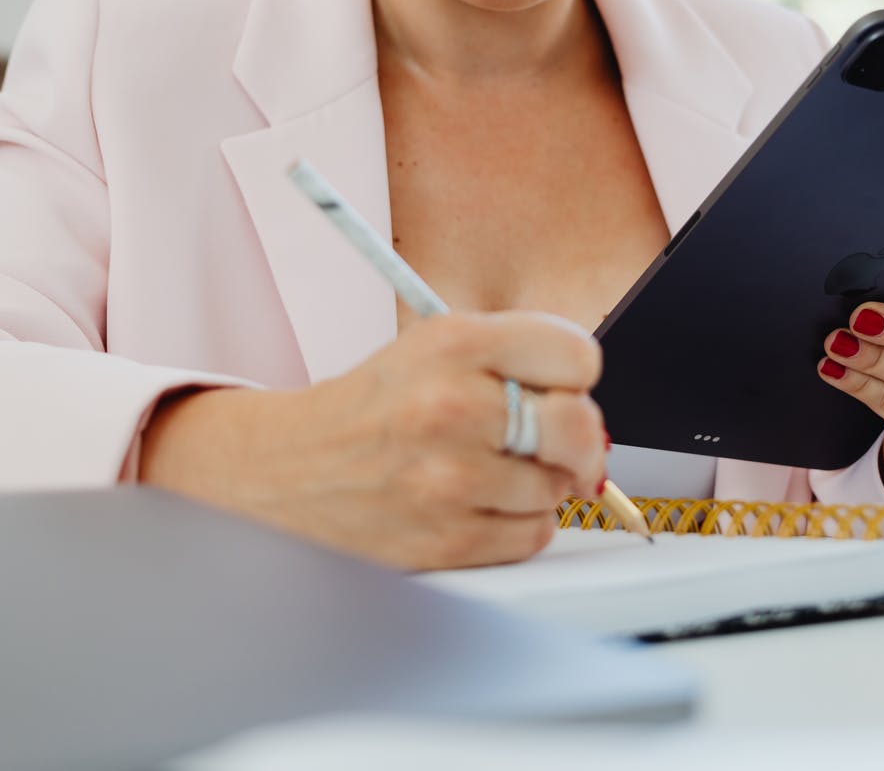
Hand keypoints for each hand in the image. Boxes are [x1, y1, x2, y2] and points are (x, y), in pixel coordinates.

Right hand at [139, 311, 606, 569]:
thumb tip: (593, 406)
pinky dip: (519, 523)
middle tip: (552, 439)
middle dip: (576, 437)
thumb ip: (518, 358)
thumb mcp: (436, 345)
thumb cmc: (375, 406)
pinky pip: (532, 535)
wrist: (290, 468)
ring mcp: (448, 480)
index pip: (578, 356)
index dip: (575, 375)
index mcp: (455, 344)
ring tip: (489, 468)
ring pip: (558, 486)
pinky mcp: (446, 540)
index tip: (559, 385)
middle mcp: (451, 406)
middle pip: (580, 426)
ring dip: (537, 483)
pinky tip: (480, 503)